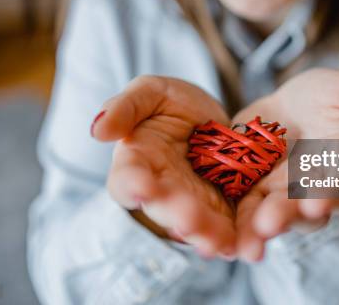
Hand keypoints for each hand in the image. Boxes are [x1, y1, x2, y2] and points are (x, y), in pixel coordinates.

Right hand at [91, 75, 235, 256]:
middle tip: (188, 219)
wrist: (211, 119)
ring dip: (204, 234)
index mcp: (136, 162)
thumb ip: (125, 107)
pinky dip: (231, 238)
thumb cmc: (171, 104)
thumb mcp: (150, 93)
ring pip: (195, 225)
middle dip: (176, 214)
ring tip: (218, 241)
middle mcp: (161, 190)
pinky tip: (240, 244)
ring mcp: (192, 203)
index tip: (141, 186)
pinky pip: (225, 227)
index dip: (131, 184)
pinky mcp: (221, 209)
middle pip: (164, 208)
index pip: (125, 178)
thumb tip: (98, 130)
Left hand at [232, 68, 338, 261]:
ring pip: (266, 216)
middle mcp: (312, 192)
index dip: (331, 195)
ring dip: (252, 231)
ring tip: (239, 244)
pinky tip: (205, 232)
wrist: (290, 104)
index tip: (318, 201)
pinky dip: (223, 218)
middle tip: (267, 226)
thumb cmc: (331, 97)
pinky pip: (234, 206)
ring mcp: (277, 194)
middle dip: (284, 218)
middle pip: (300, 210)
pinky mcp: (246, 189)